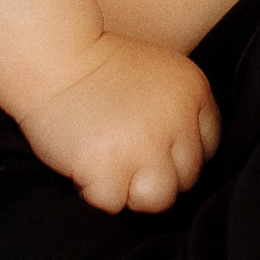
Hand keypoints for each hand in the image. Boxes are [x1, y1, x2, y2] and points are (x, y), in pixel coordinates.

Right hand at [14, 38, 220, 213]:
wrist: (51, 57)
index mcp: (193, 92)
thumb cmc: (97, 67)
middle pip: (186, 178)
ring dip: (132, 190)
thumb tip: (183, 163)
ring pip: (158, 198)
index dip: (176, 153)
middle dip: (154, 172)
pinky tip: (84, 161)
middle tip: (122, 152)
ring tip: (109, 165)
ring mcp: (144, 146)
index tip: (150, 144)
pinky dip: (95, 190)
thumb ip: (179, 111)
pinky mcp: (110, 168)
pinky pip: (113, 203)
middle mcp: (176, 121)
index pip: (208, 148)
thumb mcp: (157, 72)